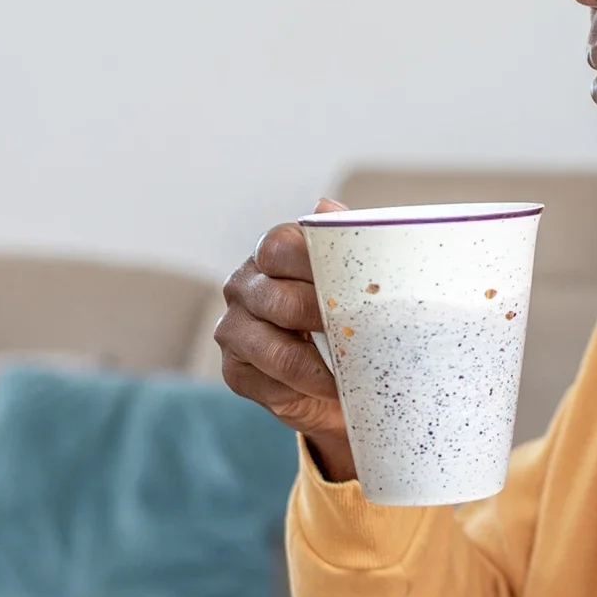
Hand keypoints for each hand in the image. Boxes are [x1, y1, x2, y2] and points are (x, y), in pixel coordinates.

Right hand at [217, 197, 357, 480]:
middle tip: (363, 336)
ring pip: (275, 350)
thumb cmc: (347, 311)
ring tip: (353, 376)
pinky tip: (330, 391)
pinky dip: (305, 391)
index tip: (354, 286)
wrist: (337, 374)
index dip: (315, 265)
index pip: (281, 247)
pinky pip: (269, 383)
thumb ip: (345, 236)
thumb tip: (325, 205)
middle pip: (280, 300)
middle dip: (325, 321)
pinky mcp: (234, 371)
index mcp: (272, 250)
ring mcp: (233, 328)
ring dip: (321, 369)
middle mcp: (244, 284)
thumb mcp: (354, 274)